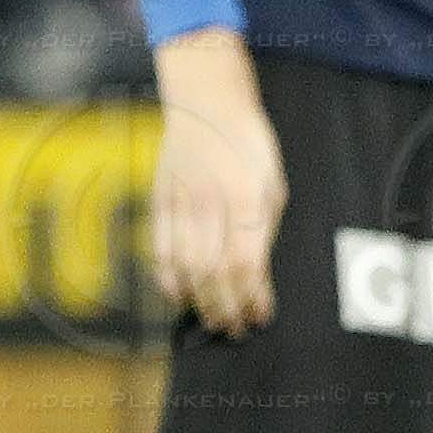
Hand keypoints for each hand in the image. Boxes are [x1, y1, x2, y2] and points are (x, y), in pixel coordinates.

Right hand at [151, 29, 284, 334]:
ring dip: (199, 302)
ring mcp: (180, 203)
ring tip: (213, 319)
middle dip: (226, 309)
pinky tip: (180, 296)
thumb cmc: (249, 145)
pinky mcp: (159, 202)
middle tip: (236, 329)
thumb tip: (257, 277)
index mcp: (247, 198)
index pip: (247, 264)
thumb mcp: (272, 184)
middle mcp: (211, 204)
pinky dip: (168, 280)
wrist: (206, 104)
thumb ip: (264, 230)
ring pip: (184, 268)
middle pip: (214, 274)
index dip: (253, 298)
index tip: (261, 317)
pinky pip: (159, 250)